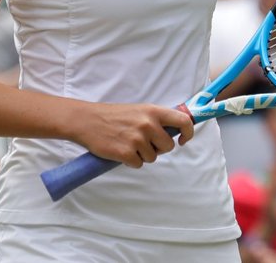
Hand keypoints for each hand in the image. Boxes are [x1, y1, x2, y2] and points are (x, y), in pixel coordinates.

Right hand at [70, 102, 193, 168]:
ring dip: (143, 155)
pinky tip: (121, 151)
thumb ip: (156, 119)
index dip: (188, 132)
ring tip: (128, 144)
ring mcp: (137, 139)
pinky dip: (131, 162)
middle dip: (158, 148)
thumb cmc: (113, 115)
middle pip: (168, 146)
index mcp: (153, 111)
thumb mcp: (139, 110)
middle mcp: (148, 124)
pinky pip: (138, 164)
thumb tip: (174, 132)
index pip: (183, 120)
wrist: (87, 121)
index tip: (183, 140)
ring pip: (153, 158)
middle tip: (144, 143)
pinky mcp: (126, 153)